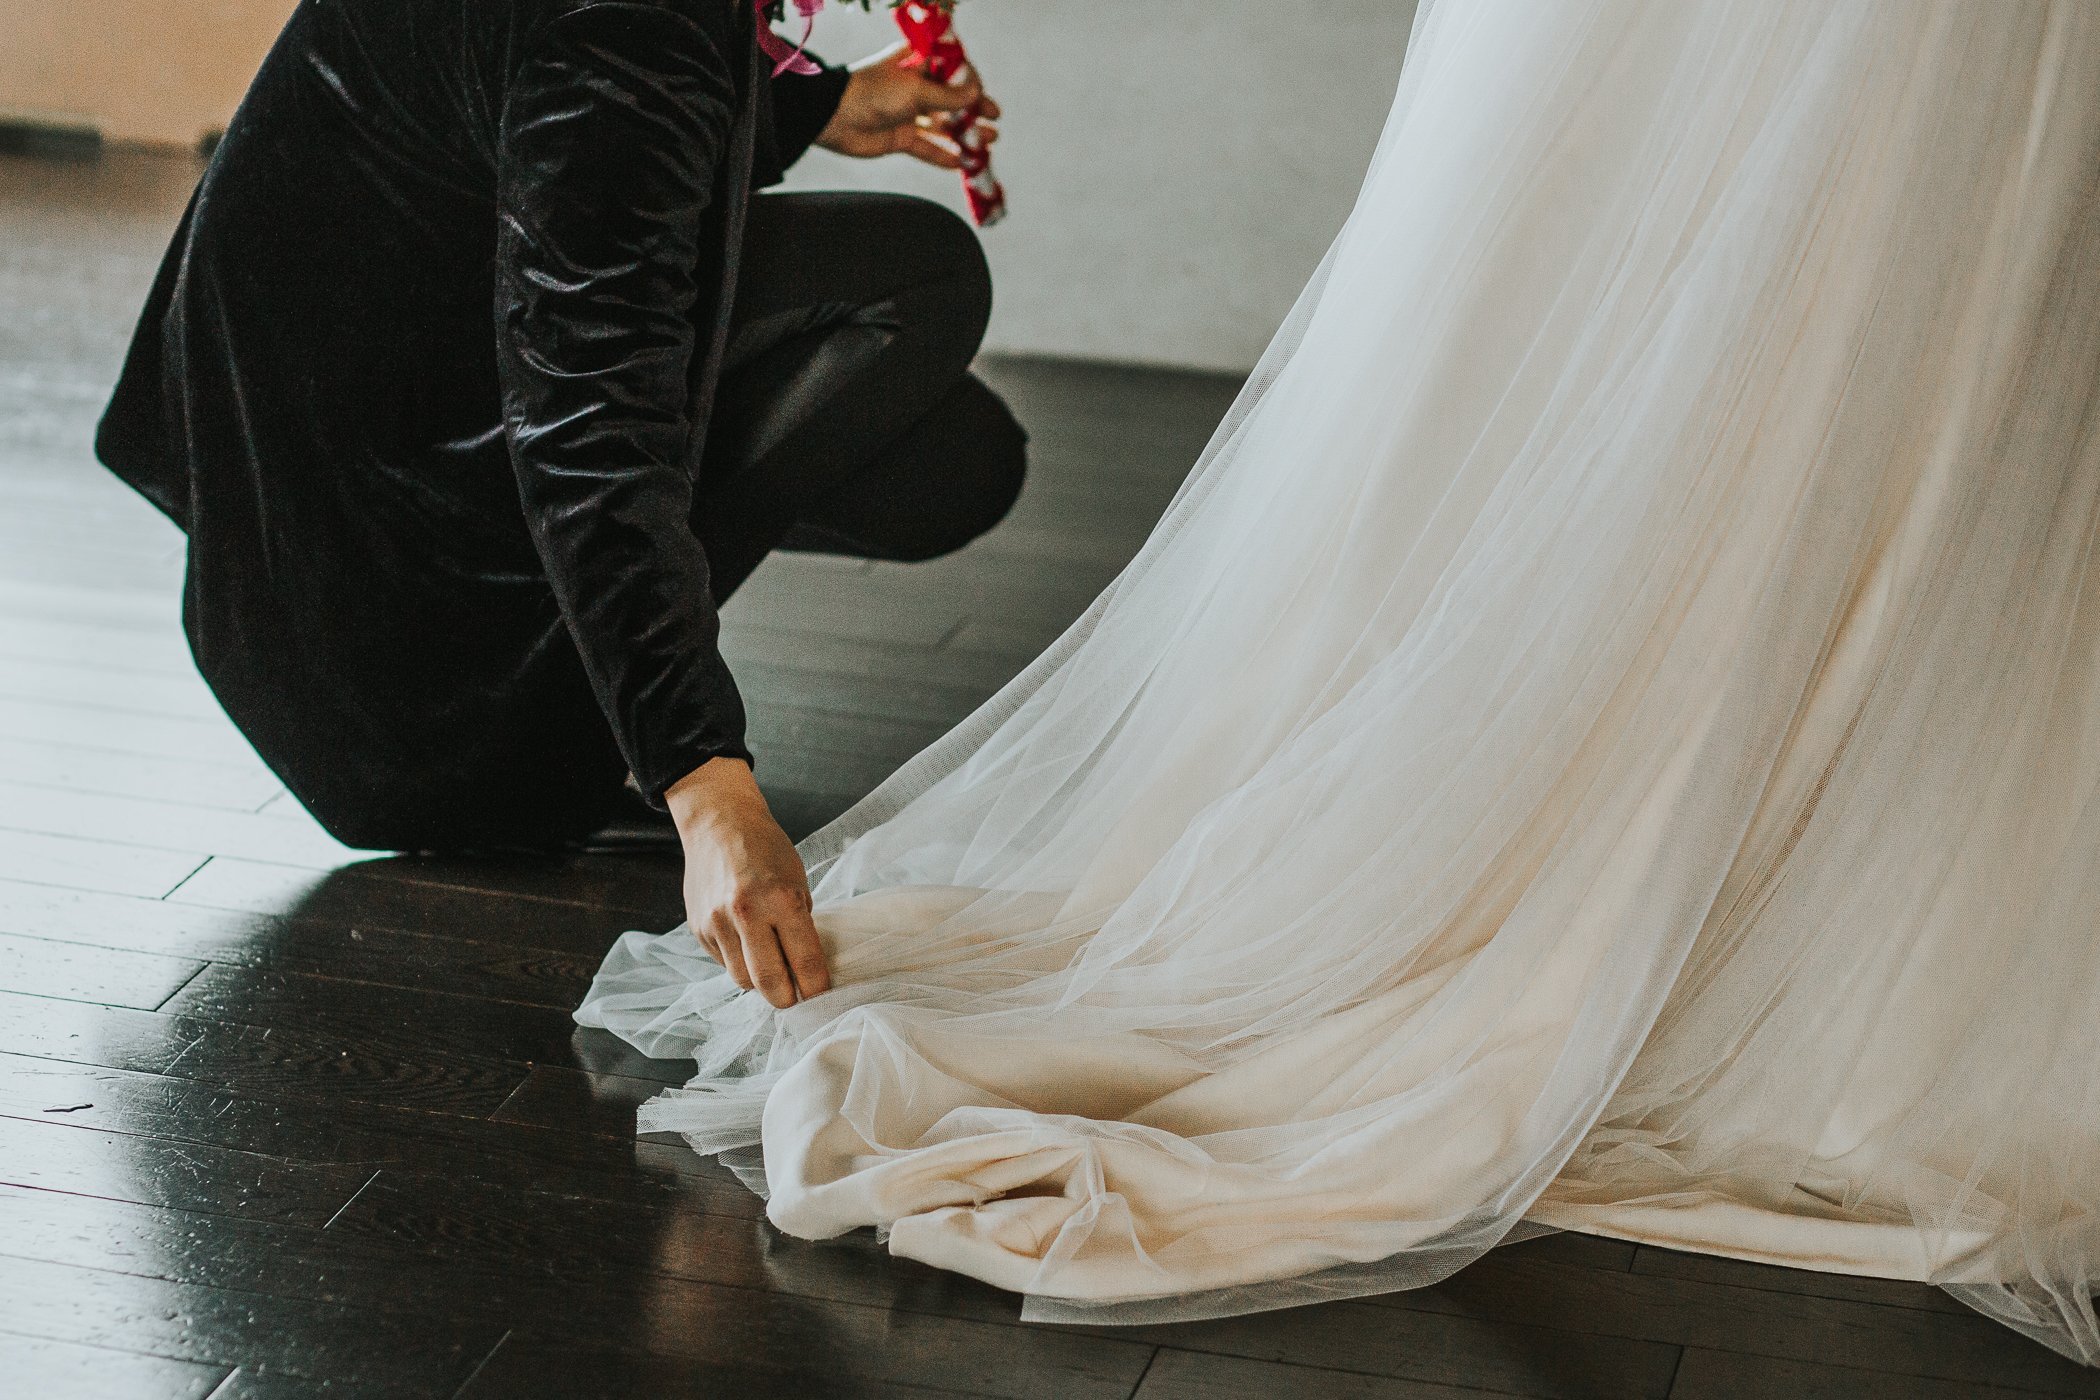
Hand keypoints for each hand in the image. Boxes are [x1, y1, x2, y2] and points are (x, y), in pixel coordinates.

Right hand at [665, 757, 828, 1007]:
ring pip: (742, 979)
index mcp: (781, 900)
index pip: (805, 962)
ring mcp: (717, 922)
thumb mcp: (797, 881)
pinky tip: (745, 943)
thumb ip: (800, 924)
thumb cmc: (767, 850)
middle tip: (796, 999)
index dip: (817, 988)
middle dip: (787, 1000)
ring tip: (770, 967)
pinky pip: (723, 962)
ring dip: (759, 981)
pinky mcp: (698, 928)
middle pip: (769, 984)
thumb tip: (804, 970)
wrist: (719, 823)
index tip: (823, 997)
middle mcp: (747, 914)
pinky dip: (738, 961)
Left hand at [815, 41, 1000, 168]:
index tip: (982, 94)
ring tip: (987, 142)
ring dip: (965, 134)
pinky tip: (961, 162)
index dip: (970, 82)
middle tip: (993, 121)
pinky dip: (943, 155)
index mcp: (916, 63)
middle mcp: (914, 86)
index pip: (952, 69)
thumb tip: (976, 93)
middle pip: (951, 99)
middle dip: (973, 111)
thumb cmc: (873, 92)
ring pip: (943, 125)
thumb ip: (948, 96)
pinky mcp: (900, 137)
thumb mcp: (916, 89)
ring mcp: (907, 113)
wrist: (834, 117)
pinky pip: (927, 147)